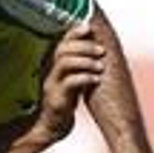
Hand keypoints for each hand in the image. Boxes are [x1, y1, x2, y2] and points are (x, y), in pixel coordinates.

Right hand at [32, 24, 104, 143]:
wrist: (53, 125)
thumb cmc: (67, 99)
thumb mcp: (73, 76)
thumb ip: (81, 62)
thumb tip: (100, 45)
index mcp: (55, 63)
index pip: (62, 41)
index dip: (74, 32)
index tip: (89, 27)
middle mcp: (51, 70)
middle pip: (63, 49)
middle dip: (84, 46)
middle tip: (102, 50)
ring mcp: (52, 84)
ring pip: (64, 63)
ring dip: (85, 61)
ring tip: (100, 66)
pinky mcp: (56, 98)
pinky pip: (69, 83)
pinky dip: (85, 78)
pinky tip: (96, 80)